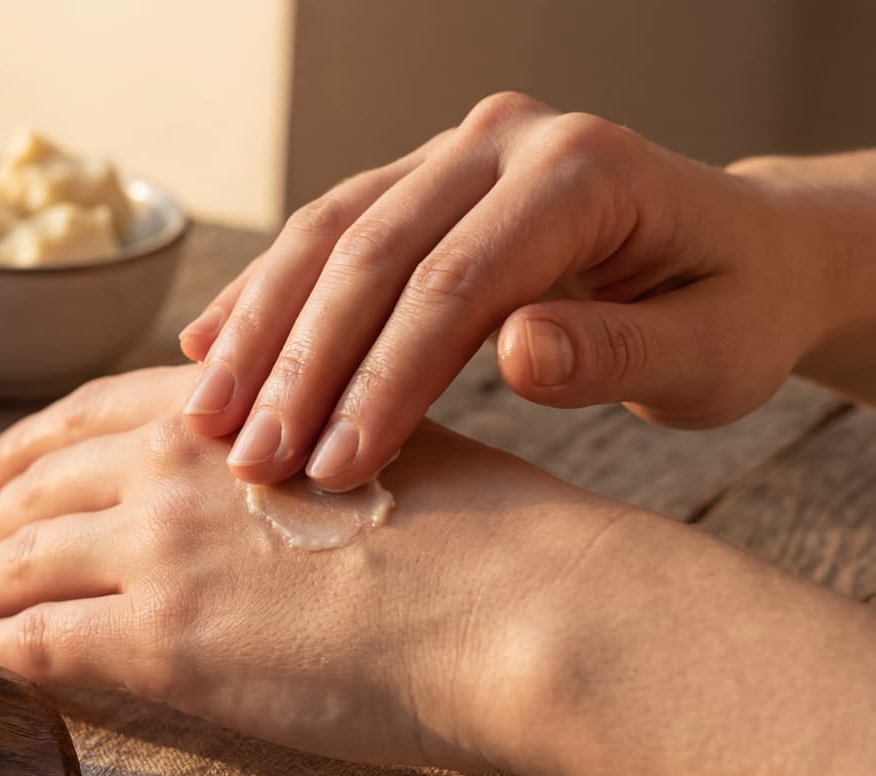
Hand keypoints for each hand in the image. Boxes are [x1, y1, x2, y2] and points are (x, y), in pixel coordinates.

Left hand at [0, 382, 629, 771]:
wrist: (523, 603)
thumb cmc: (493, 535)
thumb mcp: (380, 447)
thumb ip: (295, 452)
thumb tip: (269, 489)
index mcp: (234, 407)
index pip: (97, 414)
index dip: (34, 441)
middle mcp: (176, 464)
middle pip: (43, 488)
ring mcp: (159, 551)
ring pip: (20, 563)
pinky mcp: (158, 639)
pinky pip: (39, 642)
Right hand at [175, 91, 845, 491]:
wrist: (737, 254)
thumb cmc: (730, 312)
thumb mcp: (711, 352)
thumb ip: (619, 352)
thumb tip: (518, 351)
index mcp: (582, 172)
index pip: (456, 281)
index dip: (385, 379)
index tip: (334, 468)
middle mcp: (503, 141)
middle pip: (370, 252)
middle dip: (298, 366)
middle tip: (247, 463)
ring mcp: (451, 153)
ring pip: (325, 236)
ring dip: (257, 333)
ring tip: (205, 421)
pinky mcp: (415, 180)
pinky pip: (321, 234)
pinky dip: (262, 298)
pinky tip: (204, 354)